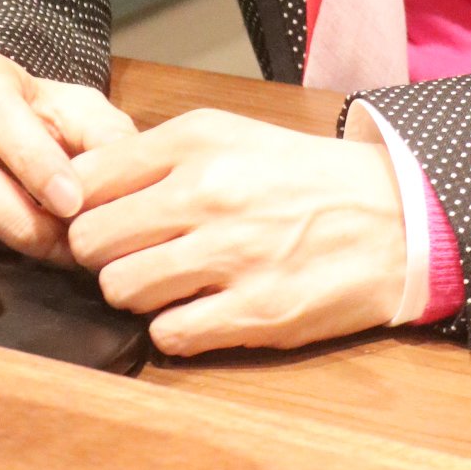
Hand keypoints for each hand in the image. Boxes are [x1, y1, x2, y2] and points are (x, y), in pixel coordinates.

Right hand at [0, 51, 137, 263]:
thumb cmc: (39, 111)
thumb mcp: (76, 107)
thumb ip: (103, 132)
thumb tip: (131, 170)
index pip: (0, 119)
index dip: (35, 162)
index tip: (72, 201)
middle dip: (27, 220)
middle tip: (75, 246)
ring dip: (19, 242)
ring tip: (67, 254)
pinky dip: (4, 254)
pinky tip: (40, 256)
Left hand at [67, 108, 406, 353]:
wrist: (391, 215)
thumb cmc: (300, 176)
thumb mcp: (229, 135)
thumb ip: (156, 155)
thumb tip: (80, 187)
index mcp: (197, 142)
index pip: (87, 180)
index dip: (79, 207)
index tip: (92, 219)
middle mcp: (207, 192)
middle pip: (92, 241)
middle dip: (101, 256)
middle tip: (129, 256)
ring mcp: (230, 255)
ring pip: (121, 290)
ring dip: (134, 293)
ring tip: (166, 282)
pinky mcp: (253, 313)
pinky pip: (168, 335)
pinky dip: (172, 327)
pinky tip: (198, 309)